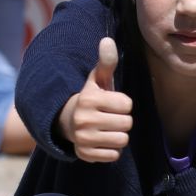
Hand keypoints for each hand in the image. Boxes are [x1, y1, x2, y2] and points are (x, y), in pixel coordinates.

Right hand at [58, 38, 132, 161]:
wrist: (67, 122)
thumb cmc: (92, 99)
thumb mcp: (97, 80)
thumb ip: (106, 62)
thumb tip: (107, 40)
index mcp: (89, 99)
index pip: (127, 105)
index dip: (123, 104)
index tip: (111, 103)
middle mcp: (84, 119)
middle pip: (127, 124)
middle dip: (122, 120)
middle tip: (109, 117)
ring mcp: (83, 139)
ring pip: (122, 140)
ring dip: (118, 135)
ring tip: (106, 129)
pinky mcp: (85, 154)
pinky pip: (113, 155)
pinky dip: (111, 150)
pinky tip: (101, 141)